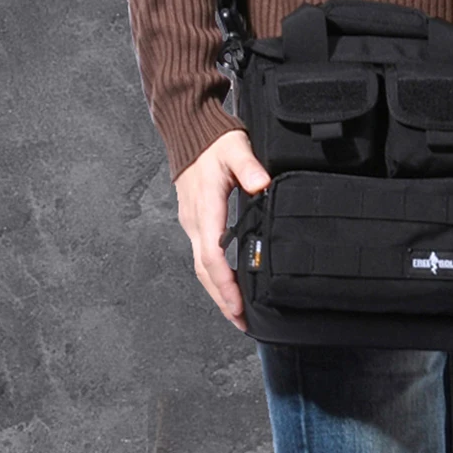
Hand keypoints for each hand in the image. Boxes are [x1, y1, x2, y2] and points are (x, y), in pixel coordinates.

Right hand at [174, 129, 270, 330]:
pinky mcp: (197, 219)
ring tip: (235, 313)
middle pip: (204, 269)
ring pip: (202, 265)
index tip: (237, 303)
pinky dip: (215, 274)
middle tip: (241, 321)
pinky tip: (228, 283)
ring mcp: (193, 221)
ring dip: (217, 290)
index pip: (212, 254)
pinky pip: (203, 254)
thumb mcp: (236, 148)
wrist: (190, 131)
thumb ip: (249, 167)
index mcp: (205, 207)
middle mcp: (195, 220)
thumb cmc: (213, 141)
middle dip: (221, 297)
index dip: (224, 282)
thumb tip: (262, 185)